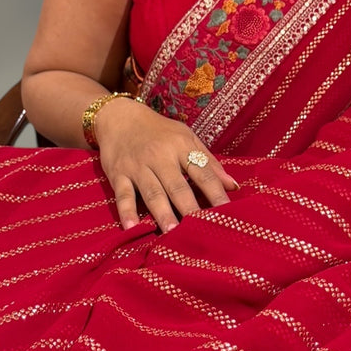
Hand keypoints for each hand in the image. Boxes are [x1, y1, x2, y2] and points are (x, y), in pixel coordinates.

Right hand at [93, 98, 238, 231]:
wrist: (120, 117)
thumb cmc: (159, 131)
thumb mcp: (187, 138)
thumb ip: (209, 162)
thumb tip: (233, 186)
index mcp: (181, 146)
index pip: (202, 173)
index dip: (216, 193)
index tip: (227, 213)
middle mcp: (160, 156)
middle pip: (177, 186)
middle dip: (189, 208)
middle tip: (199, 229)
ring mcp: (138, 166)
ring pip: (153, 193)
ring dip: (162, 213)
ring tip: (172, 233)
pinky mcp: (118, 174)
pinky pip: (123, 195)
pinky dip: (127, 211)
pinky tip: (132, 227)